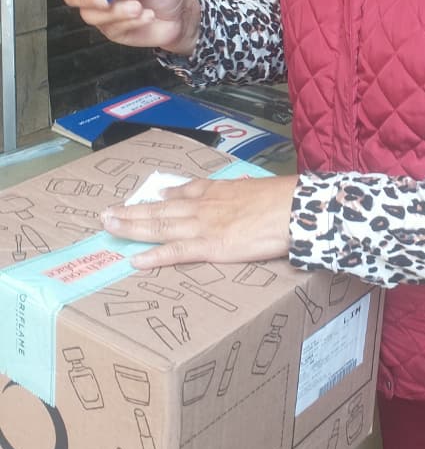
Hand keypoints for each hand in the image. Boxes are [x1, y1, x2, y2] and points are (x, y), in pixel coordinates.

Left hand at [100, 175, 296, 268]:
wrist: (293, 208)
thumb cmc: (284, 198)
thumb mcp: (258, 188)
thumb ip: (244, 191)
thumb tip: (246, 190)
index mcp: (218, 191)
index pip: (182, 192)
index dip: (161, 196)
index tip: (147, 197)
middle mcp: (203, 206)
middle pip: (159, 208)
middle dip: (132, 211)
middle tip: (107, 213)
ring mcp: (203, 226)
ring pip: (159, 226)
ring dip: (131, 226)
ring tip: (109, 227)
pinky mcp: (210, 246)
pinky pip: (176, 252)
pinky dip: (154, 256)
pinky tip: (135, 259)